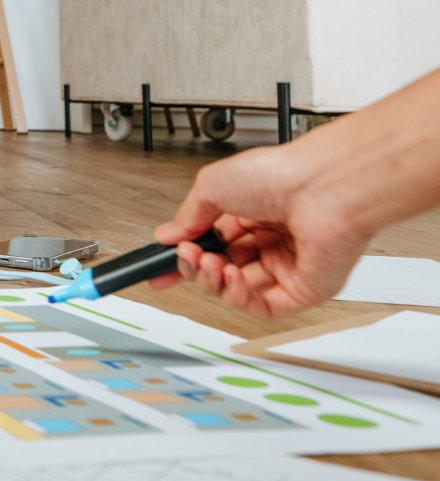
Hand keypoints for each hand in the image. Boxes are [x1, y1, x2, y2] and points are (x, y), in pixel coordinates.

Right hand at [148, 141, 371, 318]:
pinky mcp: (304, 289)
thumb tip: (169, 236)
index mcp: (252, 213)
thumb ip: (187, 217)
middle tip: (184, 257)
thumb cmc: (280, 174)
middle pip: (221, 269)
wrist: (321, 185)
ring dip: (214, 282)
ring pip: (238, 291)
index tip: (159, 266)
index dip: (184, 257)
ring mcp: (287, 266)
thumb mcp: (212, 185)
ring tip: (207, 263)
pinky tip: (228, 279)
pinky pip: (264, 307)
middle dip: (195, 268)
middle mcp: (271, 240)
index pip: (212, 243)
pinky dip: (238, 299)